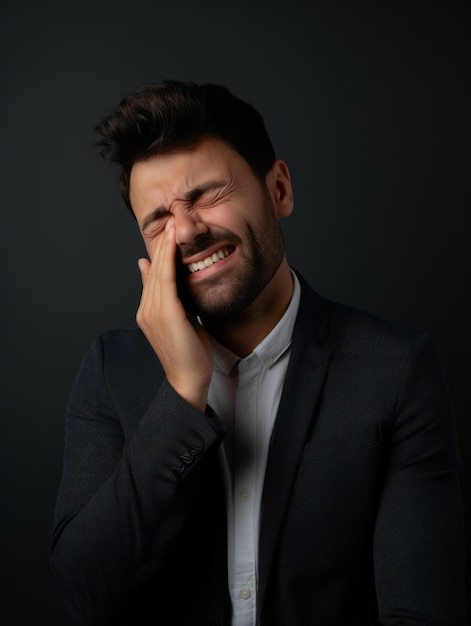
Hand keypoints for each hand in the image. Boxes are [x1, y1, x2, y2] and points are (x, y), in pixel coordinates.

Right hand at [136, 220, 212, 411]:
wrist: (188, 379)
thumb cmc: (188, 352)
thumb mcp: (179, 320)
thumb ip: (168, 301)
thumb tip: (164, 283)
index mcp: (148, 311)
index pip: (153, 275)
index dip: (161, 252)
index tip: (169, 233)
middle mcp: (146, 309)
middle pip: (154, 270)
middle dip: (162, 244)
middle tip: (170, 221)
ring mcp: (153, 312)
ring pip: (159, 271)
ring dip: (165, 247)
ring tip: (172, 226)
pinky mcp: (166, 314)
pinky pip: (166, 281)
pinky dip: (169, 261)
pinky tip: (174, 245)